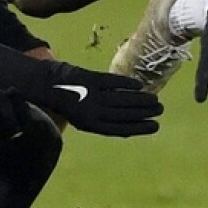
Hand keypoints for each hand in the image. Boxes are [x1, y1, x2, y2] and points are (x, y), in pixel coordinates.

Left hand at [22, 61, 162, 136]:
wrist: (48, 85)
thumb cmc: (69, 103)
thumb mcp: (85, 119)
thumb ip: (105, 121)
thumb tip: (130, 124)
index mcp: (91, 125)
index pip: (120, 129)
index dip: (139, 128)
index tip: (155, 126)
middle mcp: (92, 112)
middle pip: (123, 113)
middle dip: (144, 112)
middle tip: (159, 109)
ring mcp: (91, 95)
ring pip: (121, 99)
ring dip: (139, 99)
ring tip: (154, 99)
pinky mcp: (90, 79)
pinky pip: (112, 82)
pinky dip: (126, 84)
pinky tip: (139, 85)